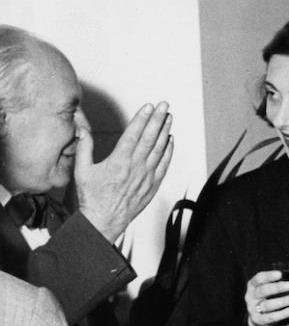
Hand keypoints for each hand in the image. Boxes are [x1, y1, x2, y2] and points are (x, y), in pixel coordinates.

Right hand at [74, 102, 173, 242]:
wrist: (104, 220)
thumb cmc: (93, 197)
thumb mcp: (83, 170)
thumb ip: (84, 147)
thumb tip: (81, 128)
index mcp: (118, 162)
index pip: (133, 134)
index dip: (142, 118)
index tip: (148, 106)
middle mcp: (135, 168)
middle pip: (150, 138)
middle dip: (158, 119)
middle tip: (164, 105)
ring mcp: (146, 176)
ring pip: (159, 149)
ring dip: (165, 131)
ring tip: (169, 117)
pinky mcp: (152, 185)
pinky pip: (164, 165)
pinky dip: (169, 151)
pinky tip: (171, 140)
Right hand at [245, 270, 288, 325]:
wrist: (257, 318)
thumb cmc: (266, 298)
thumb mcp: (267, 288)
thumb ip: (277, 282)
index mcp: (253, 285)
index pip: (259, 278)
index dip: (269, 276)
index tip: (280, 274)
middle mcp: (251, 296)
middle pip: (263, 291)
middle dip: (277, 287)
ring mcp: (254, 309)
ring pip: (268, 305)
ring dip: (284, 301)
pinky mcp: (259, 320)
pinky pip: (272, 317)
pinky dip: (284, 313)